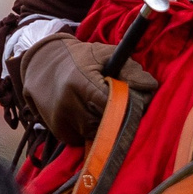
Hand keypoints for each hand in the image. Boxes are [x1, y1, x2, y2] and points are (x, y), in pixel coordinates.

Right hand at [16, 34, 155, 147]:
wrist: (42, 64)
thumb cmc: (80, 58)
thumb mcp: (104, 54)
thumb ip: (130, 68)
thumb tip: (150, 86)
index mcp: (81, 82)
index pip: (113, 104)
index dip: (127, 105)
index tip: (132, 101)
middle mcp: (68, 103)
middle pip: (106, 122)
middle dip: (117, 116)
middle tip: (119, 105)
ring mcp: (61, 119)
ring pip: (96, 133)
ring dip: (104, 124)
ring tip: (100, 106)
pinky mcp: (58, 130)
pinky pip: (83, 139)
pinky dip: (89, 130)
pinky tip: (87, 114)